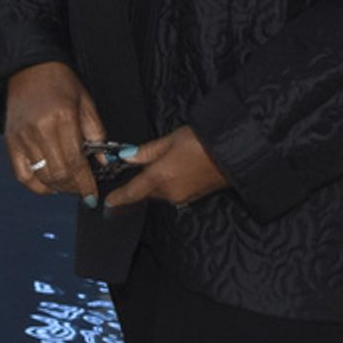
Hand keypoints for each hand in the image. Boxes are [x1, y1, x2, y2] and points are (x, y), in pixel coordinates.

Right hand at [4, 61, 104, 196]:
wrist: (29, 69)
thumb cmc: (60, 84)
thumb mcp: (86, 103)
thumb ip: (96, 133)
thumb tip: (103, 162)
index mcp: (62, 118)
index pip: (75, 161)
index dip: (85, 183)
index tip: (92, 195)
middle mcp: (39, 129)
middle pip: (59, 173)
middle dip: (74, 188)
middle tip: (83, 190)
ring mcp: (22, 137)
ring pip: (42, 177)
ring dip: (59, 188)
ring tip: (70, 185)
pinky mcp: (10, 141)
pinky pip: (22, 175)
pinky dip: (37, 186)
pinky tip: (49, 185)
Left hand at [102, 124, 229, 214]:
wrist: (234, 151)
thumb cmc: (204, 141)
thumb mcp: (170, 140)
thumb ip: (146, 152)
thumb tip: (128, 157)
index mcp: (160, 177)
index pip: (132, 192)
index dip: (118, 198)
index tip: (109, 202)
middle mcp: (170, 192)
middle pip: (147, 192)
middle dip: (143, 182)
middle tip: (146, 165)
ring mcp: (183, 196)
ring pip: (161, 193)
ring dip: (159, 182)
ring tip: (169, 162)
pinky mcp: (195, 197)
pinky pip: (175, 192)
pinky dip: (172, 183)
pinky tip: (181, 169)